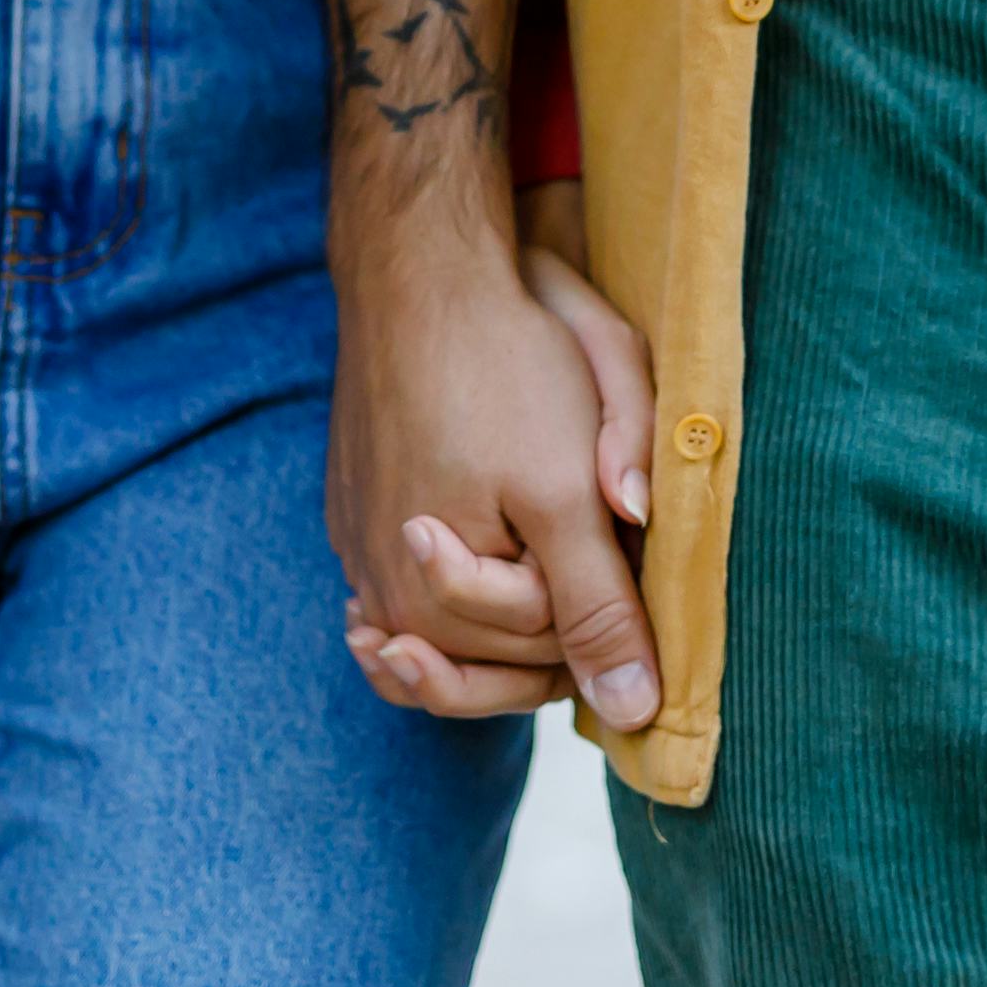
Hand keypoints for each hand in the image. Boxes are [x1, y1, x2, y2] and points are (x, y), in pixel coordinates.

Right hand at [328, 195, 657, 728]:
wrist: (419, 274)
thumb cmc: (503, 370)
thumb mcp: (569, 492)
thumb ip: (600, 609)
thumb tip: (636, 712)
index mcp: (442, 593)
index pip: (547, 662)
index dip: (605, 629)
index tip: (627, 565)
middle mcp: (387, 588)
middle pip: (488, 661)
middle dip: (547, 637)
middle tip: (591, 574)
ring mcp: (360, 551)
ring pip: (439, 634)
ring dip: (486, 632)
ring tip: (533, 601)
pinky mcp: (350, 514)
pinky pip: (397, 590)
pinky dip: (435, 600)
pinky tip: (452, 591)